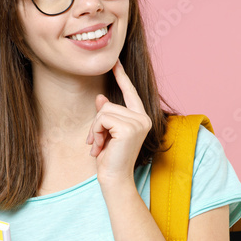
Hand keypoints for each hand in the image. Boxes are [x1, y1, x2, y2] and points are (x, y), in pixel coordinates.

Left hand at [86, 60, 151, 189]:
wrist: (113, 179)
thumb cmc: (110, 159)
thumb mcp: (106, 133)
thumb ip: (107, 115)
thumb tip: (101, 97)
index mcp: (141, 118)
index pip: (130, 93)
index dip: (121, 77)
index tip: (115, 62)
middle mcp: (144, 118)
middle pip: (109, 104)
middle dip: (97, 123)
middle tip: (97, 143)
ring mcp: (139, 122)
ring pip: (104, 111)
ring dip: (96, 129)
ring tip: (100, 146)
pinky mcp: (129, 128)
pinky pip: (103, 119)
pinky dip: (97, 132)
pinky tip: (101, 146)